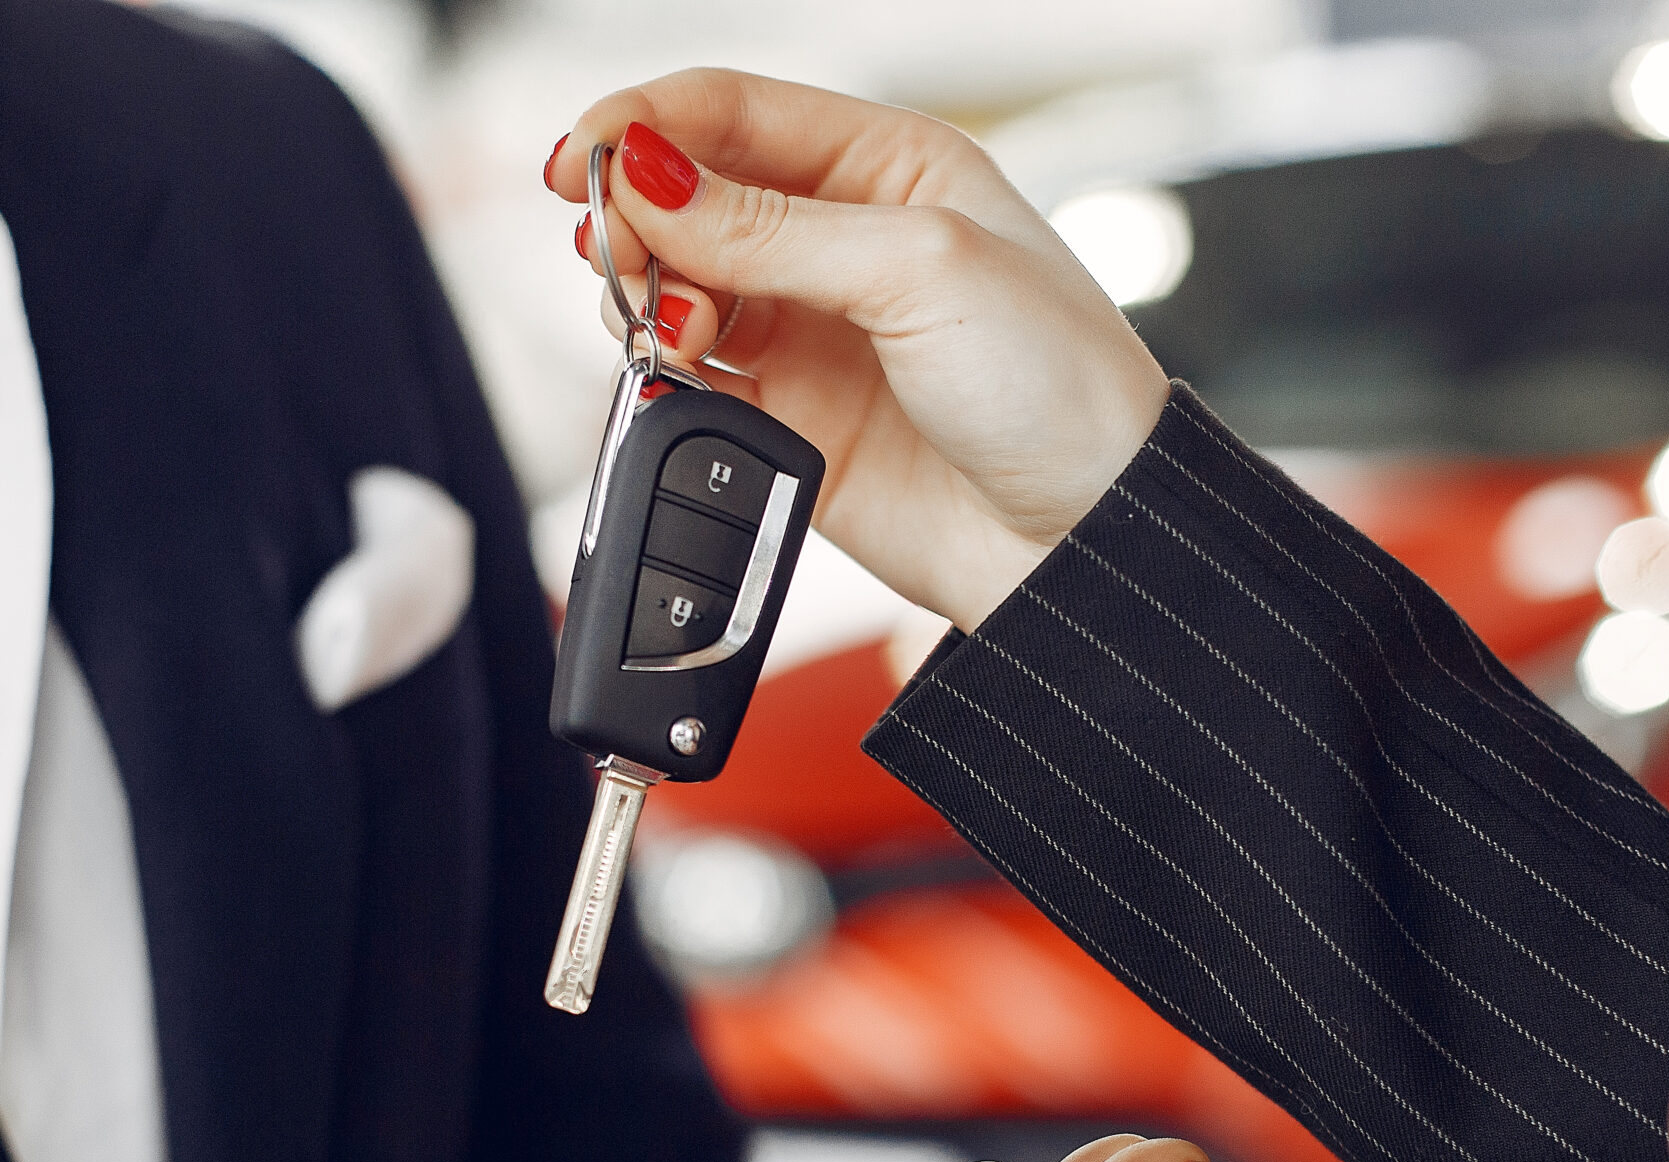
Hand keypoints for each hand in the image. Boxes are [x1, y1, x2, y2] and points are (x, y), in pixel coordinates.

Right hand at [545, 73, 1169, 631]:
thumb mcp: (920, 269)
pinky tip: (677, 377)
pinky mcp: (788, 422)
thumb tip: (650, 182)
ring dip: (647, 298)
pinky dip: (663, 377)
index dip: (646, 123)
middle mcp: (843, 242)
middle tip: (617, 252)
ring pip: (677, 288)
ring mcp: (812, 333)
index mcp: (891, 166)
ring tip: (672, 328)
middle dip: (637, 216)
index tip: (582, 156)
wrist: (1086, 543)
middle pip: (690, 197)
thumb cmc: (1059, 388)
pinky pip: (690, 382)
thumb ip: (772, 228)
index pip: (735, 112)